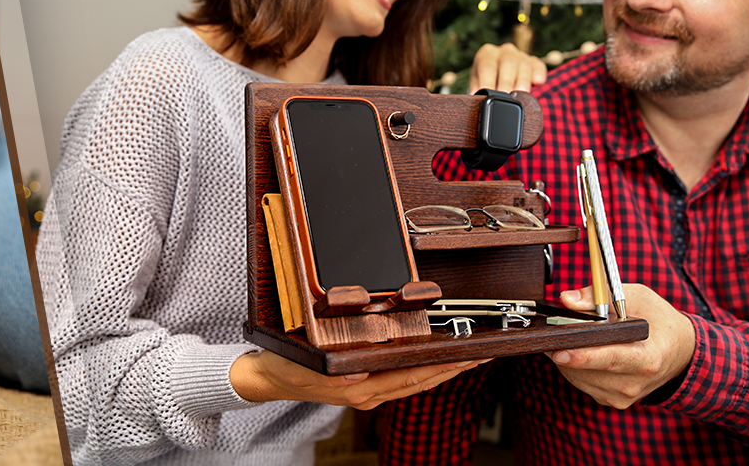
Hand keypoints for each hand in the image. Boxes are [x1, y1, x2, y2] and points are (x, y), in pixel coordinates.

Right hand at [229, 350, 486, 409]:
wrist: (266, 378)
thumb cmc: (285, 369)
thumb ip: (332, 375)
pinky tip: (432, 361)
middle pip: (420, 382)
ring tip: (467, 357)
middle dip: (453, 369)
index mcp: (360, 390)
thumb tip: (360, 376)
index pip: (411, 378)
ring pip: (414, 382)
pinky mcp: (363, 385)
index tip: (467, 356)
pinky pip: (401, 379)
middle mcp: (368, 393)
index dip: (442, 368)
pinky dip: (422, 370)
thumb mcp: (305, 367)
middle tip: (482, 355)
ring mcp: (367, 391)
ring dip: (442, 370)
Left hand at [468, 42, 546, 93]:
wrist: (498, 74)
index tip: (486, 91)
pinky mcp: (534, 62)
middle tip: (505, 95)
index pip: (487, 65)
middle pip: (507, 63)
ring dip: (522, 81)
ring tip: (520, 94)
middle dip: (507, 81)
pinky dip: (539, 73)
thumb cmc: (485, 79)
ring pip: (524, 65)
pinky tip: (538, 82)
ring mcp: (520, 55)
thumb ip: (477, 87)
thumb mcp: (477, 82)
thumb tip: (477, 96)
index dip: (487, 80)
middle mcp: (504, 51)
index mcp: (487, 54)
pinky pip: (538, 65)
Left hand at [547, 284, 696, 408]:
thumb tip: (567, 300)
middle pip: (586, 369)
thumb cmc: (659, 321)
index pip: (610, 360)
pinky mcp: (612, 401)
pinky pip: (580, 382)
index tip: (559, 352)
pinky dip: (574, 366)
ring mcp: (623, 396)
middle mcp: (635, 383)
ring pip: (576, 376)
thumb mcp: (638, 297)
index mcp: (648, 358)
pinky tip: (582, 352)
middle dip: (566, 348)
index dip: (583, 356)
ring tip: (572, 338)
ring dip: (567, 357)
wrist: (680, 353)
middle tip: (553, 332)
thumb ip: (601, 296)